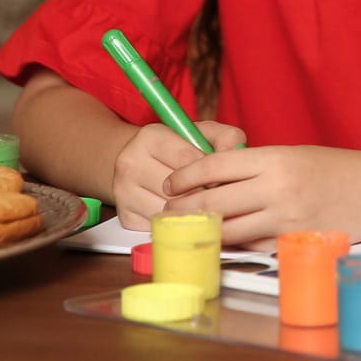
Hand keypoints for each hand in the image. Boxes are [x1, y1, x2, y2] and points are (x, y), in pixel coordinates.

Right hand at [110, 119, 245, 229]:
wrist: (141, 162)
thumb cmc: (179, 148)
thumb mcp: (204, 133)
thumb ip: (226, 138)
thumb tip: (236, 155)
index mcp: (151, 137)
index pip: (188, 162)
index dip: (212, 174)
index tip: (223, 180)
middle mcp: (131, 163)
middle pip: (179, 190)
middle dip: (204, 196)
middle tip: (218, 197)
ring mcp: (124, 192)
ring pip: (170, 211)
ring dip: (192, 213)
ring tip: (203, 205)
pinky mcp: (125, 216)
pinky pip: (160, 227)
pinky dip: (177, 224)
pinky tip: (186, 215)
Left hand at [161, 145, 360, 246]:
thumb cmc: (337, 170)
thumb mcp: (294, 155)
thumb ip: (255, 167)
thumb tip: (211, 179)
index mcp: (276, 159)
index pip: (214, 166)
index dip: (185, 176)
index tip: (171, 184)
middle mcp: (277, 189)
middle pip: (212, 201)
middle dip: (182, 209)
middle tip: (168, 211)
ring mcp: (284, 219)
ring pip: (226, 230)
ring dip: (201, 230)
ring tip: (186, 229)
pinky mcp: (290, 243)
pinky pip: (250, 246)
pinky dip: (232, 245)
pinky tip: (222, 241)